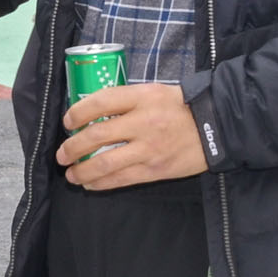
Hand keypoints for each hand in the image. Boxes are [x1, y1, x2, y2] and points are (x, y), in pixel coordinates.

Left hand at [55, 84, 210, 189]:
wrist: (216, 126)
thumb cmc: (180, 106)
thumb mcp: (153, 91)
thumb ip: (126, 100)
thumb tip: (92, 113)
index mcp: (141, 97)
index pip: (100, 102)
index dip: (77, 112)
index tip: (67, 121)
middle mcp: (142, 122)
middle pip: (96, 135)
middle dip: (72, 147)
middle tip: (61, 154)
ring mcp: (148, 148)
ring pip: (104, 163)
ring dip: (81, 171)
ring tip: (71, 174)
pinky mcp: (155, 169)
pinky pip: (121, 179)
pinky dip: (100, 183)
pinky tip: (90, 184)